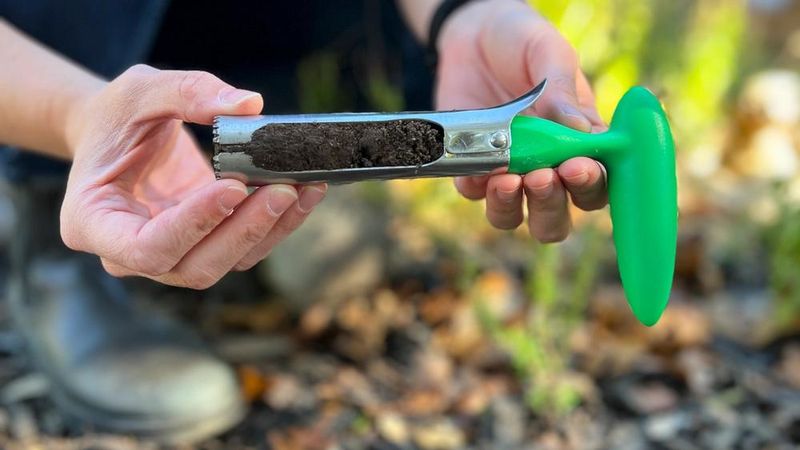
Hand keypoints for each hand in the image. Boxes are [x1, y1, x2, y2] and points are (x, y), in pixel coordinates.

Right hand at [60, 65, 326, 288]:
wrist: (119, 134)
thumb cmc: (116, 116)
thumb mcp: (139, 91)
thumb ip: (187, 92)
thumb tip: (249, 104)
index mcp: (93, 223)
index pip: (146, 247)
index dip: (193, 225)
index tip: (232, 187)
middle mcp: (129, 255)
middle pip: (195, 267)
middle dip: (244, 230)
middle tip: (284, 189)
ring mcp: (170, 258)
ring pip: (227, 263)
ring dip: (270, 229)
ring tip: (304, 187)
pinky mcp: (205, 247)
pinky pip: (245, 248)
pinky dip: (279, 225)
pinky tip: (306, 192)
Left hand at [436, 0, 606, 241]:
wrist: (473, 33)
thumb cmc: (524, 43)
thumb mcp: (548, 55)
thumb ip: (562, 91)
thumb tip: (578, 131)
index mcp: (581, 144)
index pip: (597, 184)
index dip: (591, 185)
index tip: (576, 167)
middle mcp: (547, 167)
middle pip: (556, 217)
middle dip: (551, 206)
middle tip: (541, 177)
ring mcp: (508, 171)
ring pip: (513, 217)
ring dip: (512, 208)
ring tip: (508, 180)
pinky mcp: (471, 167)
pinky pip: (473, 194)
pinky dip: (476, 189)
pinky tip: (479, 169)